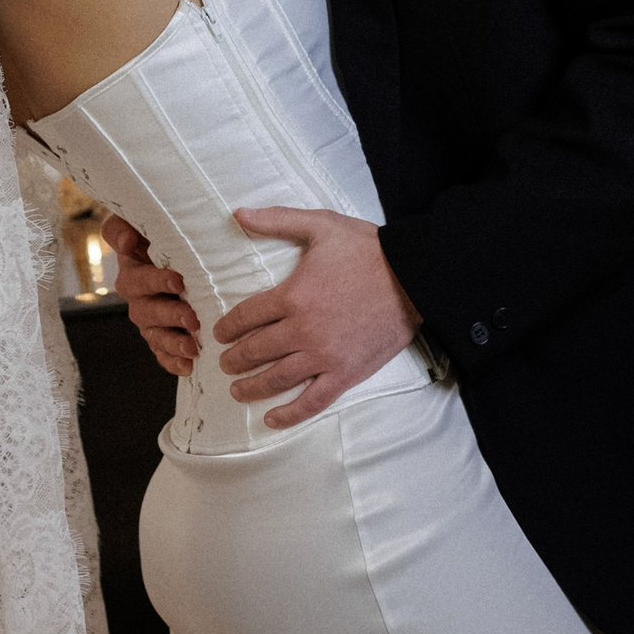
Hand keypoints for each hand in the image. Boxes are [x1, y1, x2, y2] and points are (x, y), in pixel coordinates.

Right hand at [101, 212, 199, 377]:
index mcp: (133, 268)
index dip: (155, 280)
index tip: (179, 280)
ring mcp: (147, 319)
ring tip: (193, 346)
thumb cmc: (163, 233)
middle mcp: (137, 297)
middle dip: (170, 315)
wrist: (177, 252)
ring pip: (154, 335)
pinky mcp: (158, 337)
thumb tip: (126, 241)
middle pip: (146, 310)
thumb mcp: (145, 221)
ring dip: (173, 342)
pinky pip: (161, 354)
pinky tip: (189, 366)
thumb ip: (128, 226)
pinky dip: (173, 362)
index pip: (137, 276)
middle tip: (193, 317)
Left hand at [216, 209, 420, 429]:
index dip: (228, 327)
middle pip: (256, 351)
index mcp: (293, 295)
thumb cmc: (366, 249)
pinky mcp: (346, 373)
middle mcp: (303, 330)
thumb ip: (277, 220)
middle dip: (235, 359)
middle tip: (224, 363)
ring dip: (252, 387)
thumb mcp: (321, 225)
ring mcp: (324, 356)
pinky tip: (273, 419)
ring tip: (238, 390)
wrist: (413, 276)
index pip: (246, 317)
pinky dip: (290, 414)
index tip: (219, 333)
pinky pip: (312, 401)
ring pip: (277, 379)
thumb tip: (238, 214)